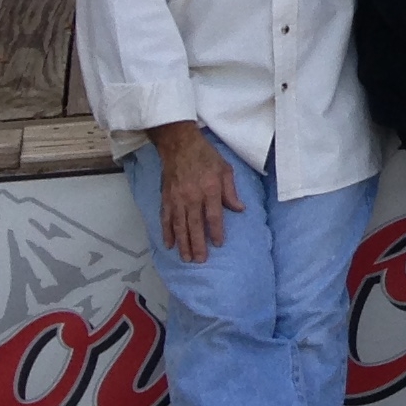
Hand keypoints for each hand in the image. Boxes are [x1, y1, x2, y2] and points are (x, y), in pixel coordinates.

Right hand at [153, 123, 242, 262]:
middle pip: (195, 226)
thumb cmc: (205, 156)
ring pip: (180, 226)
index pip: (214, 216)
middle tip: (200, 260)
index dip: (217, 231)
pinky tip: (169, 244)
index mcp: (210, 189)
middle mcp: (192, 197)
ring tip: (186, 258)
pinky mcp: (166, 198)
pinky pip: (166, 219)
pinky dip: (167, 233)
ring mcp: (177, 199)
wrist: (180, 145)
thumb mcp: (225, 170)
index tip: (219, 244)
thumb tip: (239, 209)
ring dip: (183, 243)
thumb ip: (231, 191)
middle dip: (198, 245)